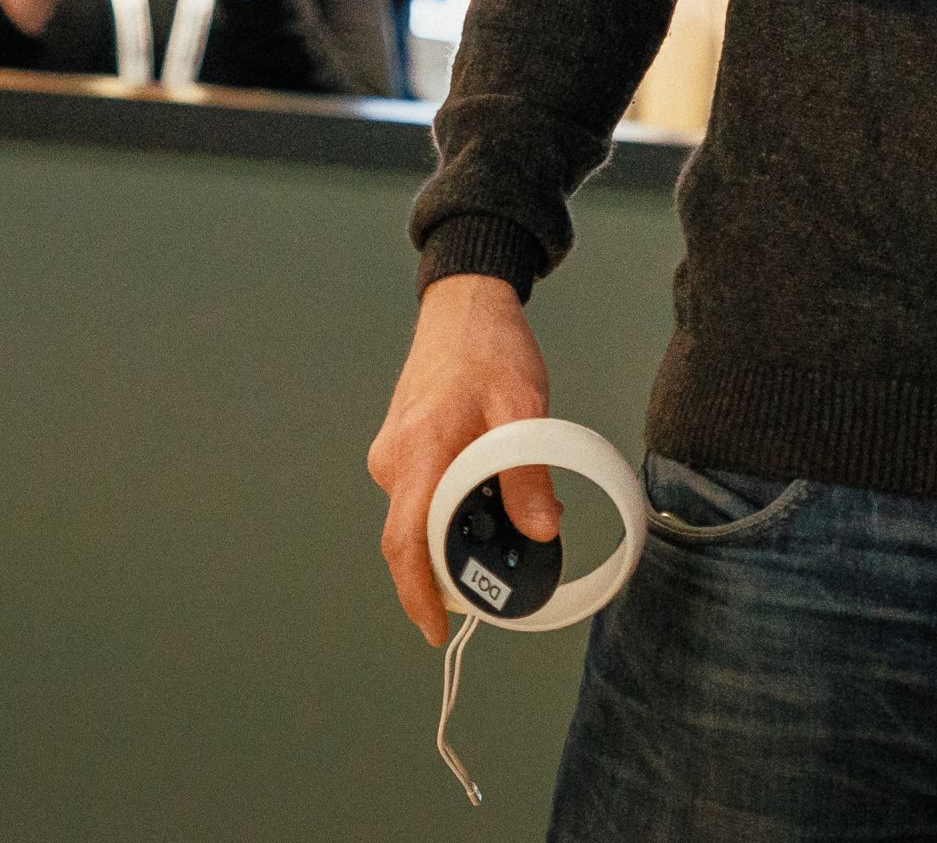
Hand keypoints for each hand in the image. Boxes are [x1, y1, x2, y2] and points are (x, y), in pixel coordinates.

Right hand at [367, 273, 555, 646]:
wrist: (463, 306)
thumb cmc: (490, 349)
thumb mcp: (523, 408)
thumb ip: (529, 473)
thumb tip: (543, 531)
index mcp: (419, 451)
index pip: (405, 540)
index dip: (418, 594)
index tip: (437, 630)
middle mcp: (393, 460)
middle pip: (413, 539)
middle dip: (457, 566)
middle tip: (510, 570)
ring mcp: (392, 456)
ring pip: (420, 518)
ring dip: (463, 532)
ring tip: (517, 517)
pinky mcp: (400, 451)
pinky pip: (423, 497)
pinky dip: (456, 508)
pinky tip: (497, 493)